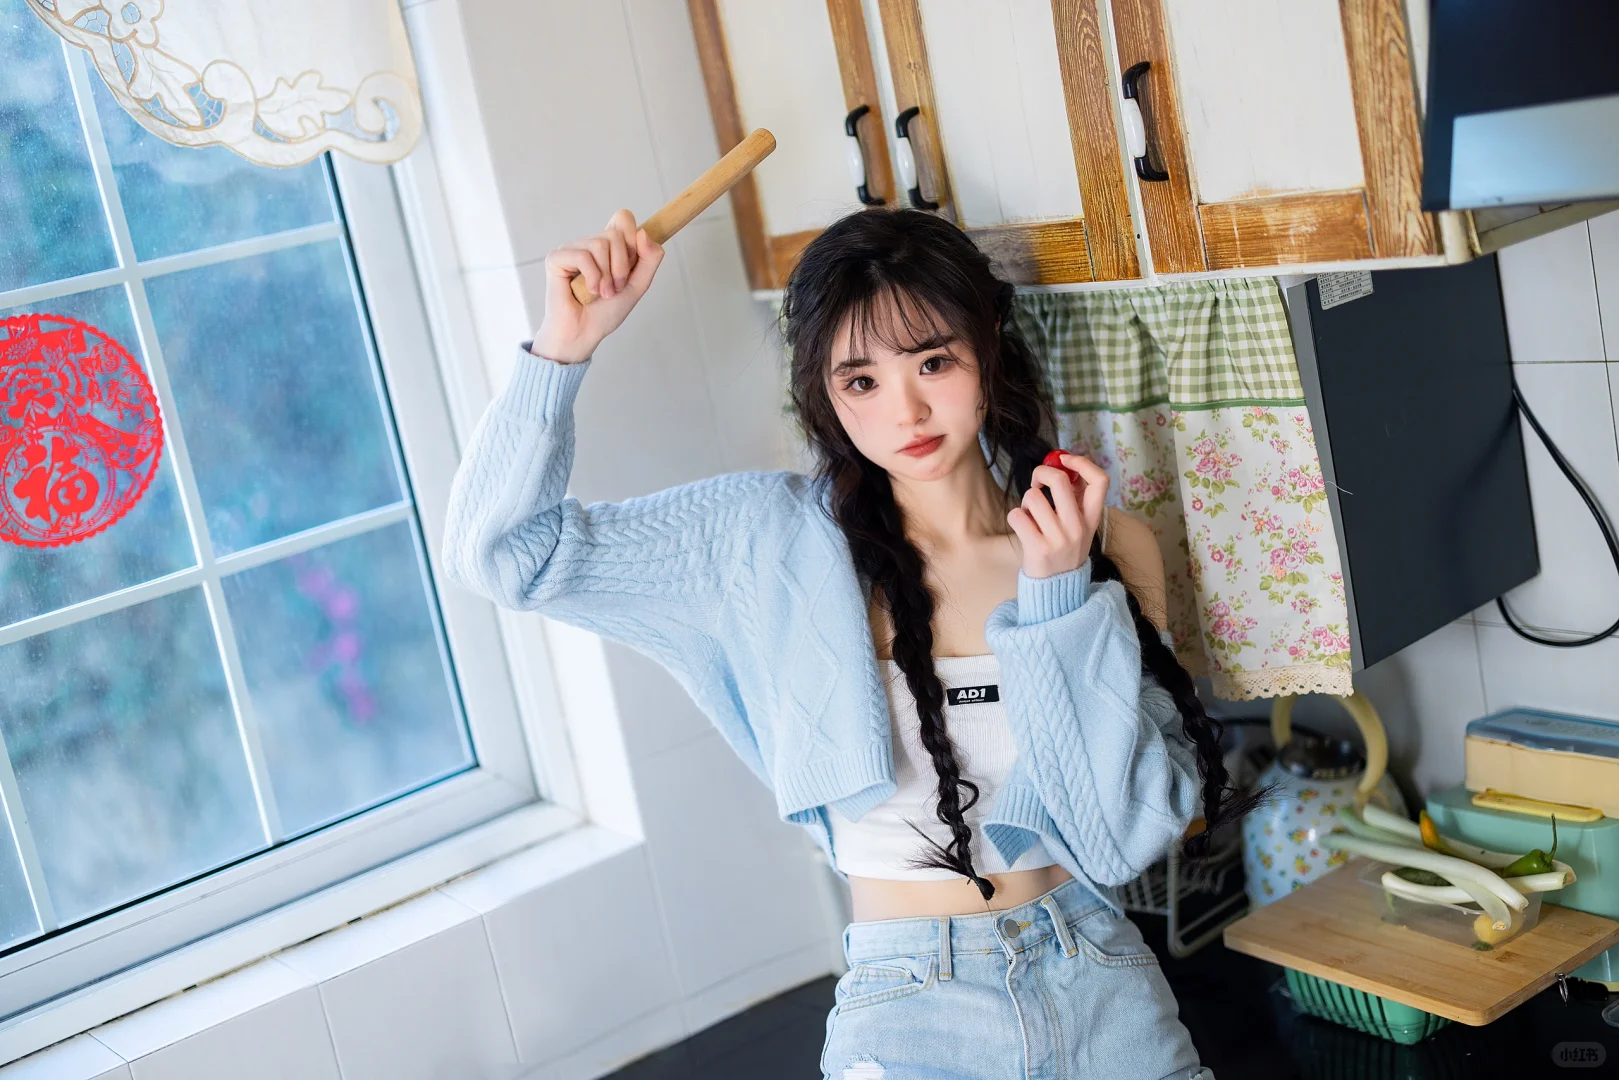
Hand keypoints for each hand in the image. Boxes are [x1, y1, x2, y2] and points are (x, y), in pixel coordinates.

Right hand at [530, 209, 664, 363]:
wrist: (584, 332)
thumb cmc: (606, 312)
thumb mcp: (637, 285)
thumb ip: (649, 259)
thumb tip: (643, 232)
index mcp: (609, 246)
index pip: (623, 218)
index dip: (632, 239)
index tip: (631, 265)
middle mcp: (589, 243)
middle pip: (616, 233)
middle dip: (622, 266)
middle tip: (615, 288)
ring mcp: (572, 249)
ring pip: (600, 244)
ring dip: (607, 275)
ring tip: (602, 293)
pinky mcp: (556, 258)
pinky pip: (583, 256)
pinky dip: (592, 277)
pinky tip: (589, 290)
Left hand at [1007, 452, 1107, 578]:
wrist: (1057, 589)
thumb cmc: (1063, 551)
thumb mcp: (1079, 527)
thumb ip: (1075, 500)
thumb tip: (1063, 465)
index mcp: (1091, 519)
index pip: (1100, 481)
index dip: (1082, 462)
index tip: (1065, 460)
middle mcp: (1078, 527)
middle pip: (1060, 480)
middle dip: (1042, 473)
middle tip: (1037, 482)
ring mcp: (1058, 538)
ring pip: (1033, 497)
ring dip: (1026, 502)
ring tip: (1030, 516)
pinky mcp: (1038, 547)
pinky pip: (1017, 515)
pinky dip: (1015, 516)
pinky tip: (1023, 527)